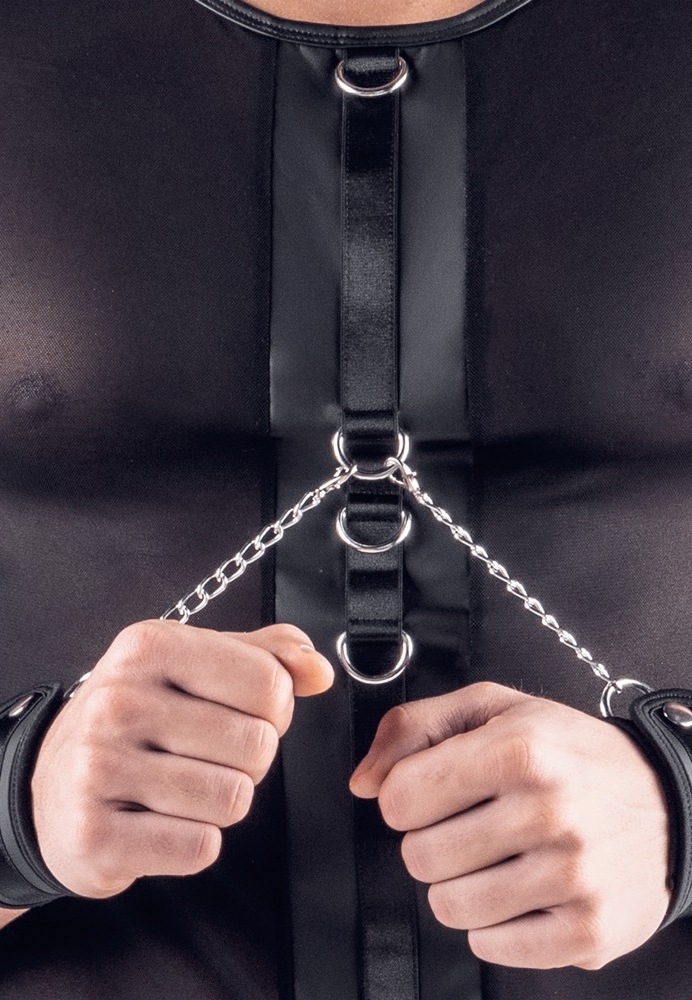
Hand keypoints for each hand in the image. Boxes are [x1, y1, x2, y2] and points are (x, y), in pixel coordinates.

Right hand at [32, 620, 332, 898]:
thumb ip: (266, 657)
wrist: (54, 790)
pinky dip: (194, 842)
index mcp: (148, 646)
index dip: (273, 709)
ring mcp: (98, 769)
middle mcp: (117, 701)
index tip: (241, 713)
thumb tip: (320, 670)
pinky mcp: (94, 836)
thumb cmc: (139, 722)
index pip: (268, 683)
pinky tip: (159, 822)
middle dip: (248, 760)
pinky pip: (200, 847)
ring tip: (180, 787)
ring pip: (234, 800)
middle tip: (204, 756)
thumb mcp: (194, 667)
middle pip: (257, 745)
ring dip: (221, 802)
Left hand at [350, 682, 670, 969]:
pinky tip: (523, 889)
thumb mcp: (494, 708)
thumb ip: (415, 727)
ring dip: (461, 885)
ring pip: (448, 907)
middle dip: (433, 840)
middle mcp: (549, 811)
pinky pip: (491, 948)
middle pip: (419, 857)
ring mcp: (572, 875)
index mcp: (519, 749)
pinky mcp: (588, 929)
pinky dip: (496, 924)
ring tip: (500, 856)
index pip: (399, 798)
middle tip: (474, 824)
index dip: (406, 796)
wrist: (665, 802)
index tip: (435, 791)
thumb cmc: (569, 752)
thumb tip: (363, 781)